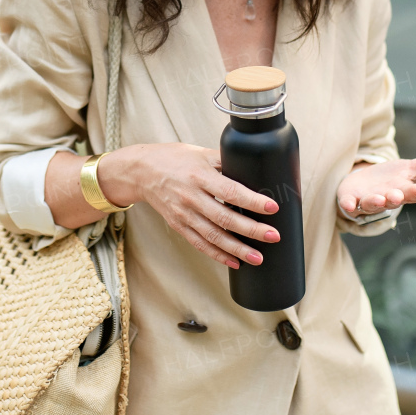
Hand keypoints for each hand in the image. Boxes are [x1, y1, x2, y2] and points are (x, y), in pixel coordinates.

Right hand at [100, 143, 281, 268]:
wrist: (141, 172)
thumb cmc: (175, 159)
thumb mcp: (200, 153)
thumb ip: (225, 160)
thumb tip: (254, 167)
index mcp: (199, 175)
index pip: (229, 190)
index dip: (251, 201)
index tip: (272, 207)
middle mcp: (191, 197)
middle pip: (224, 217)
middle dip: (251, 230)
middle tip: (273, 236)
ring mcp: (183, 214)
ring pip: (213, 236)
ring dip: (237, 249)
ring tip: (258, 257)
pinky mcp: (178, 226)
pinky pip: (200, 244)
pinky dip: (218, 255)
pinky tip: (235, 262)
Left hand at [336, 150, 415, 217]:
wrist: (365, 184)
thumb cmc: (393, 179)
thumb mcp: (413, 168)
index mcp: (403, 190)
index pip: (412, 192)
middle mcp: (386, 198)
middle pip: (391, 200)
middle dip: (395, 198)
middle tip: (398, 195)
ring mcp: (367, 200)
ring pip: (371, 204)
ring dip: (375, 203)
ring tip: (379, 199)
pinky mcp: (350, 199)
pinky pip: (349, 205)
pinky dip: (349, 206)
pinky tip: (349, 204)